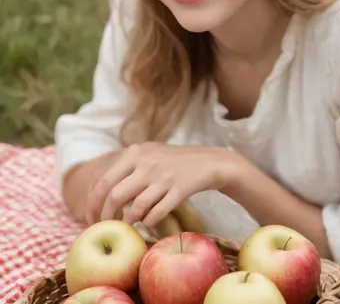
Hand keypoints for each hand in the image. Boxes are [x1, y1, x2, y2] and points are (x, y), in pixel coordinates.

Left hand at [84, 142, 235, 227]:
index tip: (91, 218)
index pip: (104, 182)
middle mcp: (147, 162)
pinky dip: (148, 222)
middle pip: (115, 197)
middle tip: (105, 228)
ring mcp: (163, 176)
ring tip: (128, 226)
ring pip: (135, 208)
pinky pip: (156, 214)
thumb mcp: (147, 154)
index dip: (94, 204)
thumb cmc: (171, 162)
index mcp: (135, 152)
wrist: (206, 162)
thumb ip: (125, 167)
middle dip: (106, 217)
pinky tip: (147, 222)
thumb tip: (98, 194)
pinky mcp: (179, 189)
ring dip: (129, 222)